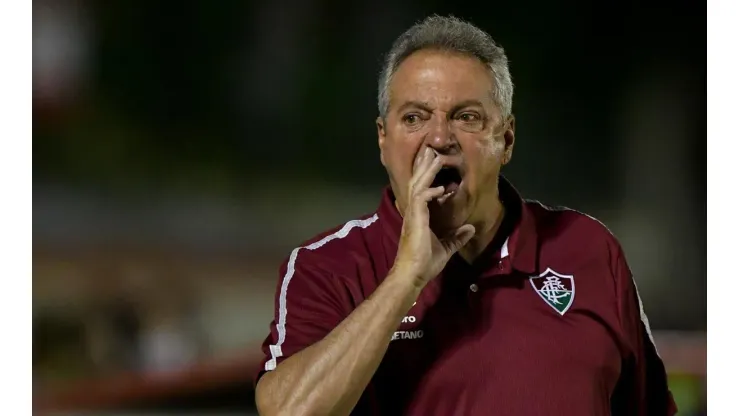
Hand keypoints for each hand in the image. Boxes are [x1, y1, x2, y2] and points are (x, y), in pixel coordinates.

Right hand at [392, 148, 475, 287]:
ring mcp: (413, 214)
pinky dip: (431, 191)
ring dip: (427, 171)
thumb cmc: (425, 263)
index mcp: (418, 216)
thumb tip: (470, 229)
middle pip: (417, 182)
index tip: (434, 163)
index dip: (427, 176)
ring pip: (418, 185)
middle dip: (424, 166)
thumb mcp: (446, 248)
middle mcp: (413, 212)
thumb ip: (456, 238)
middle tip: (430, 150)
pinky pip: (421, 198)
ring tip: (436, 157)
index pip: (422, 190)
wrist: (413, 274)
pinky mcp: (416, 219)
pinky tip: (442, 187)